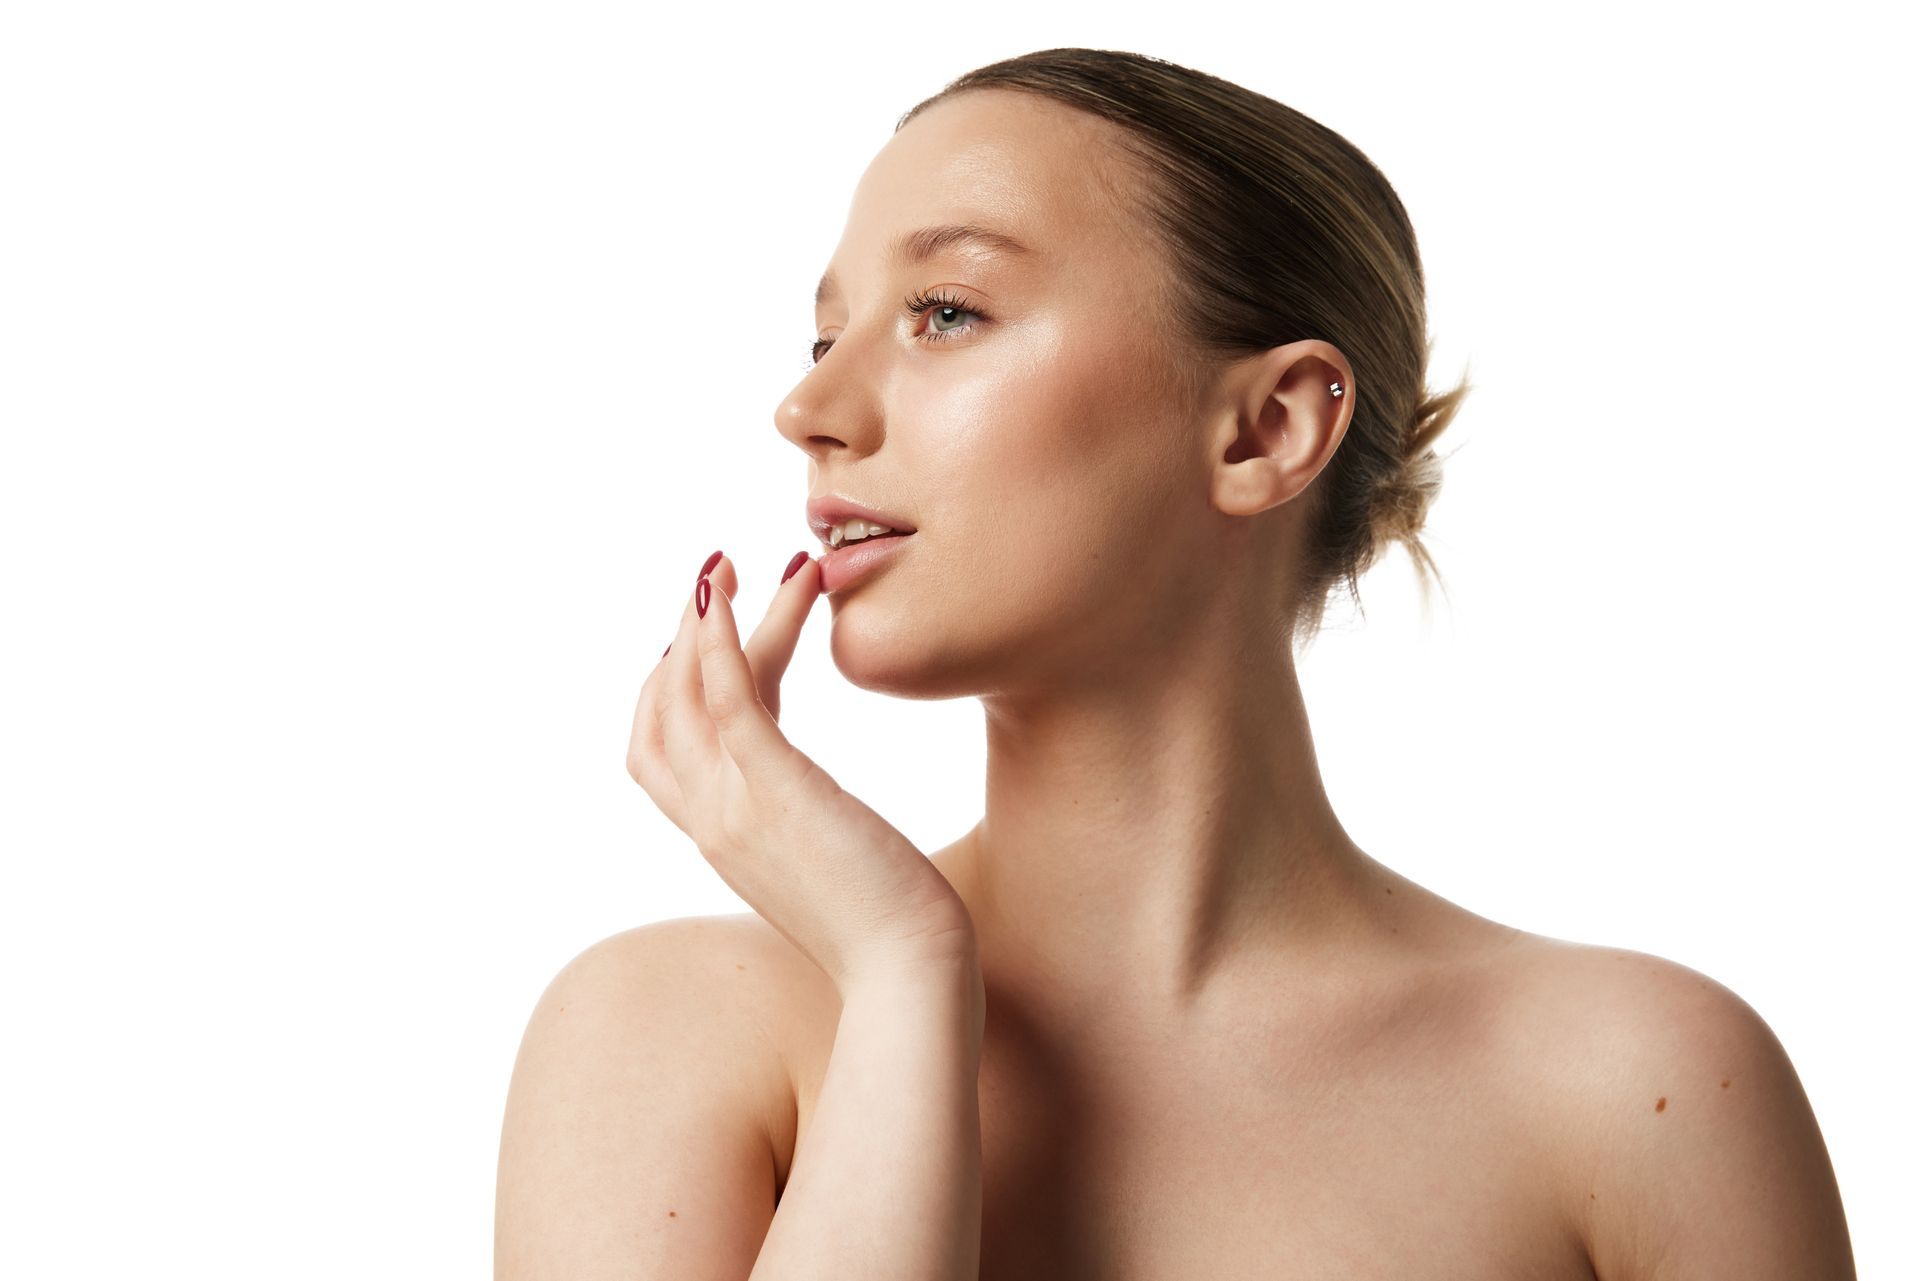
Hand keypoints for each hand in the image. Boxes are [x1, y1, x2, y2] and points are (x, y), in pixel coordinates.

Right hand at [627, 551, 976, 992]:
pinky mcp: (777, 794)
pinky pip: (729, 700)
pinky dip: (720, 640)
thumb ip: (812, 836)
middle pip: (658, 715)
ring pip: (687, 696)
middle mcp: (712, 824)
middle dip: (680, 638)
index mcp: (723, 842)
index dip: (668, 687)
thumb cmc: (894, 932)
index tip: (704, 634)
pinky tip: (734, 590)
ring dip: (705, 620)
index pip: (658, 754)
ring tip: (732, 564)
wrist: (912, 974)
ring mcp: (735, 811)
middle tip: (716, 573)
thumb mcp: (833, 871)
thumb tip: (833, 819)